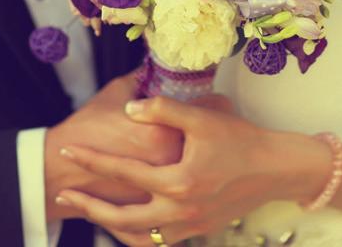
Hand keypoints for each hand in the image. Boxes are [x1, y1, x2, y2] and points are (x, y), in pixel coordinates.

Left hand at [54, 95, 329, 245]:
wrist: (277, 168)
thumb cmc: (242, 140)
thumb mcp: (204, 118)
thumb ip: (165, 109)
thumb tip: (131, 107)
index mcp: (177, 181)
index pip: (122, 171)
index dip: (91, 160)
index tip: (67, 150)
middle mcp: (179, 210)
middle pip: (120, 217)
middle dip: (88, 207)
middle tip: (64, 197)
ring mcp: (190, 225)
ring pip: (138, 238)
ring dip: (111, 227)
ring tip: (93, 214)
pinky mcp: (200, 230)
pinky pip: (160, 242)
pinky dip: (139, 236)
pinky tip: (132, 225)